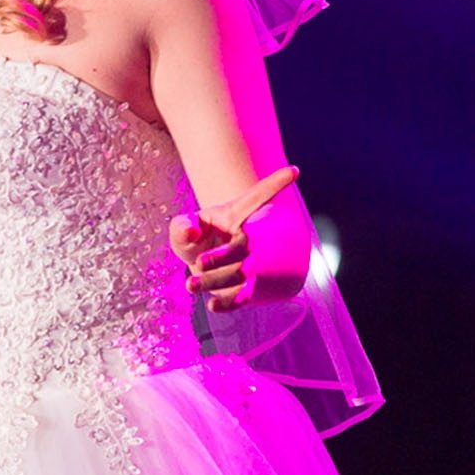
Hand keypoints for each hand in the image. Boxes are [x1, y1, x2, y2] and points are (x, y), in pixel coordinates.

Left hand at [168, 165, 297, 313]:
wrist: (207, 266)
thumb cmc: (197, 239)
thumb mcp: (184, 227)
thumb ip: (181, 226)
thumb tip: (192, 230)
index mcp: (237, 218)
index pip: (256, 198)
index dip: (274, 183)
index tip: (294, 170)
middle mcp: (247, 241)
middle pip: (239, 248)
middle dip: (221, 257)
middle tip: (198, 263)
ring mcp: (250, 265)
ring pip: (239, 275)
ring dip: (216, 281)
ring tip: (191, 284)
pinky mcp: (248, 288)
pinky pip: (243, 297)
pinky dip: (229, 303)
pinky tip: (212, 305)